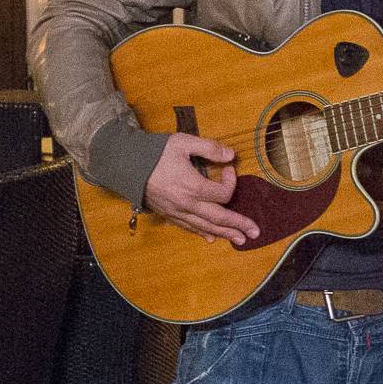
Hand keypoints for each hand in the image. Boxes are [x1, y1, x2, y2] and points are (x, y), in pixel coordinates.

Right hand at [144, 133, 258, 244]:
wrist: (126, 165)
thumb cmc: (154, 152)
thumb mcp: (183, 142)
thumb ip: (209, 148)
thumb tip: (232, 154)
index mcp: (192, 186)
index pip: (222, 193)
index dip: (231, 181)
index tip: (229, 169)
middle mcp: (187, 204)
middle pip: (219, 218)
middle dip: (239, 225)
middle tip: (256, 232)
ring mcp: (177, 212)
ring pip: (205, 227)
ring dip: (225, 234)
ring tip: (241, 241)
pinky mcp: (169, 214)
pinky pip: (189, 227)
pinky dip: (202, 233)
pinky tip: (212, 239)